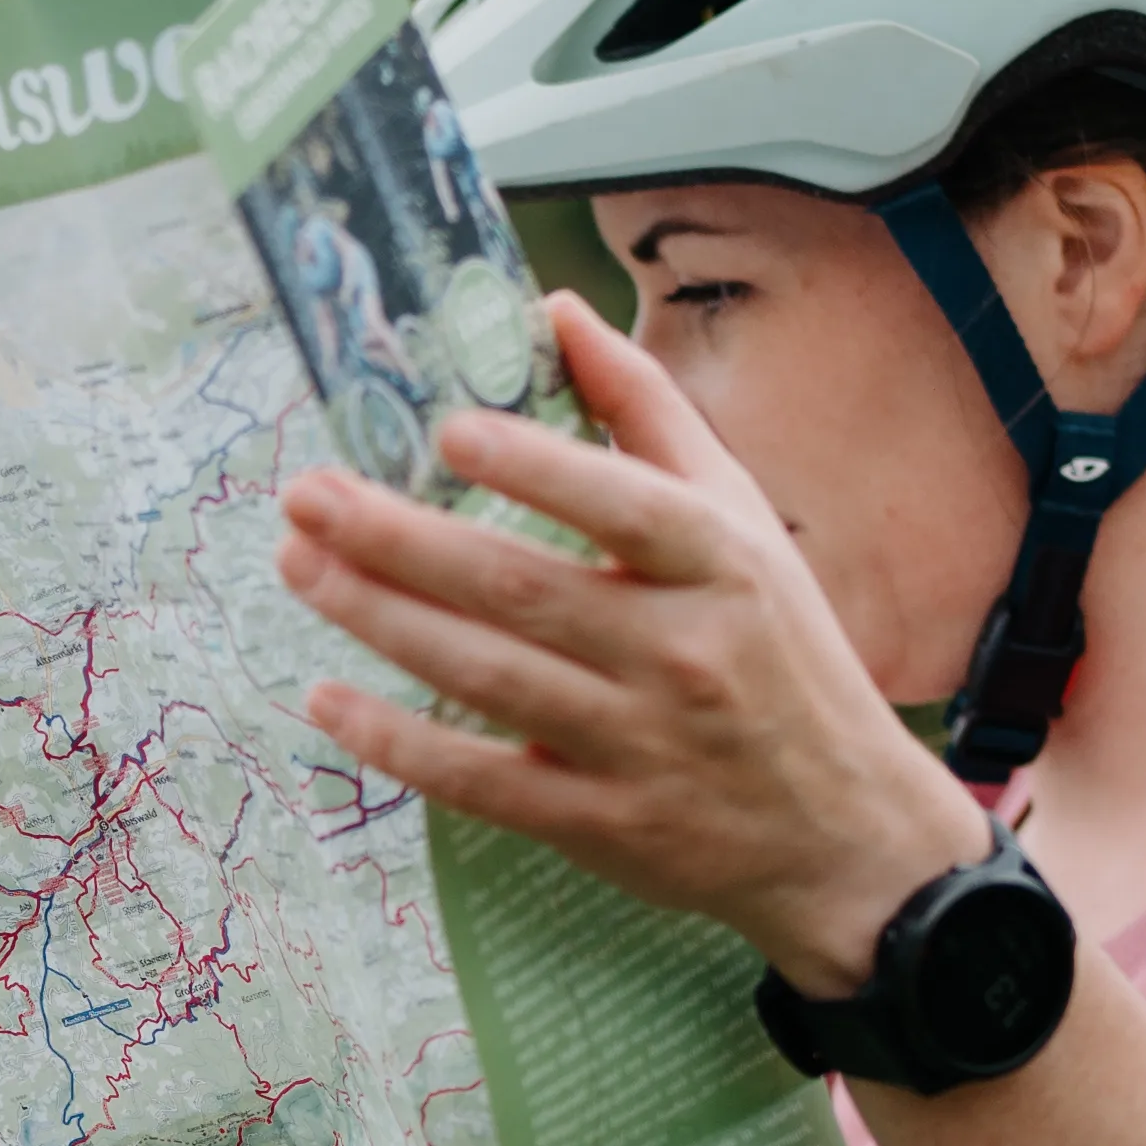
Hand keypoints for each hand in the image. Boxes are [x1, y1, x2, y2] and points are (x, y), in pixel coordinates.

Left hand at [274, 305, 994, 979]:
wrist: (846, 835)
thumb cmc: (781, 652)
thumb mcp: (744, 523)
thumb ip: (649, 414)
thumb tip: (555, 310)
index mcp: (722, 565)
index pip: (625, 506)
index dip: (537, 469)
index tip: (447, 430)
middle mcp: (681, 652)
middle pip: (521, 589)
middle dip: (400, 541)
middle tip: (306, 496)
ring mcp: (638, 746)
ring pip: (486, 677)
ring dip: (380, 620)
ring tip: (299, 565)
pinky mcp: (601, 825)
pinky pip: (481, 780)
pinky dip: (400, 743)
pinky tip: (327, 698)